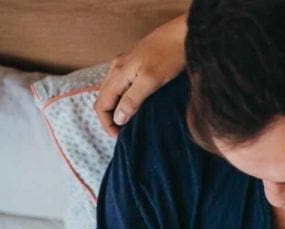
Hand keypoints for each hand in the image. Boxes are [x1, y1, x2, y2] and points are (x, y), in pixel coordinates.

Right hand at [94, 15, 186, 135]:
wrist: (183, 34)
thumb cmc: (170, 55)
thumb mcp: (151, 80)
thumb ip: (132, 99)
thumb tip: (118, 118)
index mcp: (118, 74)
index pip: (101, 104)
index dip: (107, 124)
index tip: (121, 137)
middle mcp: (117, 69)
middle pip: (104, 99)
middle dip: (111, 118)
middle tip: (126, 134)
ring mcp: (126, 66)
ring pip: (113, 93)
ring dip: (119, 109)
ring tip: (133, 124)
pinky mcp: (136, 65)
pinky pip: (123, 86)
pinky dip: (126, 100)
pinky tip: (139, 107)